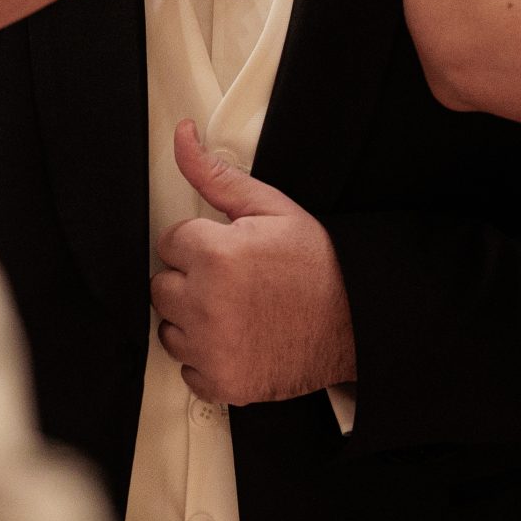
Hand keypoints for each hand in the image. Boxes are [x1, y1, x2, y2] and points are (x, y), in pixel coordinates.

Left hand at [151, 120, 355, 404]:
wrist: (358, 321)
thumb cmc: (318, 264)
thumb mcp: (271, 207)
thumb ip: (216, 175)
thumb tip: (183, 137)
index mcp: (216, 255)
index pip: (169, 242)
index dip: (199, 243)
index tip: (227, 251)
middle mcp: (207, 304)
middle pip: (162, 287)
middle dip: (190, 279)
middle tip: (233, 280)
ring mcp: (213, 349)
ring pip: (169, 329)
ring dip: (193, 320)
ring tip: (235, 310)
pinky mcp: (223, 383)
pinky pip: (188, 370)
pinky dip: (207, 359)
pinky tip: (238, 340)